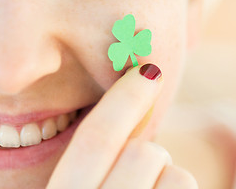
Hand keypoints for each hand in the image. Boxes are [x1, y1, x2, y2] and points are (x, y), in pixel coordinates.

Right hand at [46, 64, 197, 188]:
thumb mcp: (61, 187)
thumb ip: (79, 162)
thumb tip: (119, 112)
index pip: (95, 139)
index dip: (123, 99)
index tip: (147, 72)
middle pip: (142, 154)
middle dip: (147, 151)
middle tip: (140, 163)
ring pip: (176, 175)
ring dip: (166, 173)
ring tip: (147, 187)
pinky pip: (187, 186)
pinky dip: (176, 187)